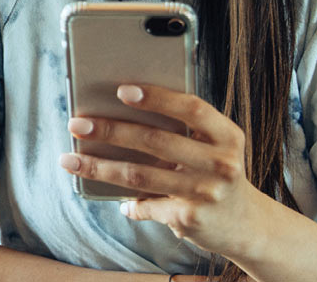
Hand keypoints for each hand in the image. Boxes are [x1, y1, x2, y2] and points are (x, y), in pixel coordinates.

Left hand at [59, 85, 274, 258]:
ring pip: (140, 175)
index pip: (191, 108)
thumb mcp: (215, 148)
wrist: (246, 225)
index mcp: (226, 135)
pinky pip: (146, 205)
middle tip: (77, 124)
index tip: (121, 91)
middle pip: (155, 140)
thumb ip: (183, 131)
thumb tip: (122, 113)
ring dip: (99, 167)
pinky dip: (129, 203)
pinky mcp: (190, 218)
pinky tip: (118, 202)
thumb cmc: (218, 175)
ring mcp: (206, 192)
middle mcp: (220, 162)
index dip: (157, 97)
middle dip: (111, 130)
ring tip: (70, 160)